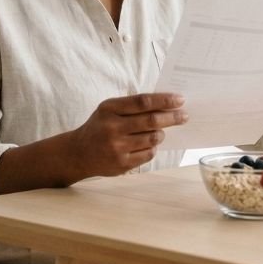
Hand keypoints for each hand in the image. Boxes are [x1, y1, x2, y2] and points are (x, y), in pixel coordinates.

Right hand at [67, 93, 187, 176]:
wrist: (78, 153)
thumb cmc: (99, 127)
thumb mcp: (109, 110)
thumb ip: (132, 106)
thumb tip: (166, 104)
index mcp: (109, 109)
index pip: (143, 102)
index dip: (164, 100)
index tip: (180, 100)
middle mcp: (112, 127)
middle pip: (152, 120)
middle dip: (172, 117)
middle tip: (184, 116)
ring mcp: (117, 147)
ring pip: (153, 138)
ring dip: (161, 134)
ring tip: (160, 132)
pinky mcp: (122, 164)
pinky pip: (149, 154)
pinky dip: (153, 147)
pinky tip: (148, 144)